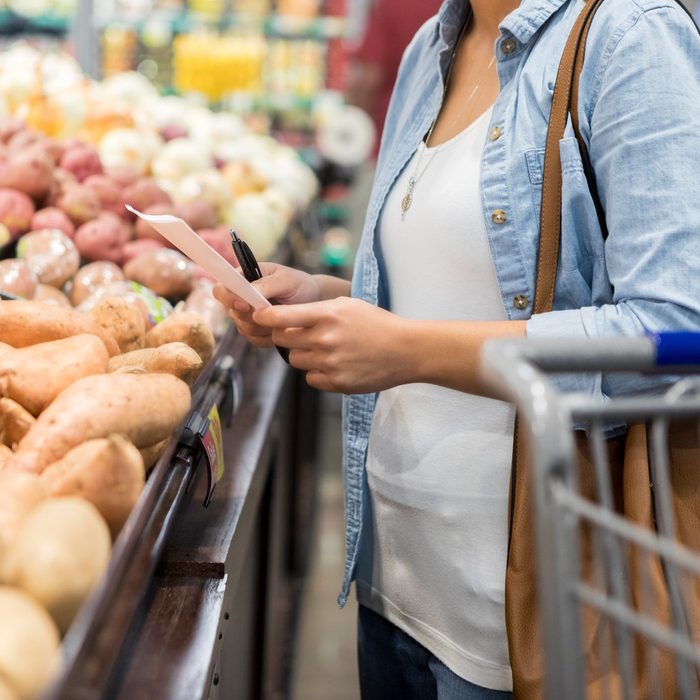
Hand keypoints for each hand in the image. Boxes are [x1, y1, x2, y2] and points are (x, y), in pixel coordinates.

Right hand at [213, 263, 320, 347]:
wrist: (312, 300)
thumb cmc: (298, 284)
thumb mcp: (286, 280)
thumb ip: (266, 284)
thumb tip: (247, 292)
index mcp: (242, 279)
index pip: (221, 290)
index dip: (229, 299)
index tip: (246, 305)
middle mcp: (239, 298)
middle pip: (233, 314)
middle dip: (253, 316)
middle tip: (274, 312)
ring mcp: (246, 317)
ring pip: (244, 329)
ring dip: (264, 327)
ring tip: (282, 317)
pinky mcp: (255, 333)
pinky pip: (255, 340)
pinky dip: (269, 337)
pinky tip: (282, 328)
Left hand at [252, 297, 411, 392]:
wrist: (405, 350)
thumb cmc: (376, 324)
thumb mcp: (347, 305)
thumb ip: (316, 311)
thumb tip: (284, 318)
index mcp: (328, 315)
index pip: (281, 317)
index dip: (264, 317)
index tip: (256, 316)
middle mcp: (325, 339)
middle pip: (283, 340)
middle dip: (286, 335)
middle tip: (299, 333)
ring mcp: (330, 363)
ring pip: (295, 360)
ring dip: (303, 354)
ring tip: (327, 349)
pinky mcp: (336, 383)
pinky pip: (310, 378)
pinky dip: (318, 372)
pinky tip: (336, 364)